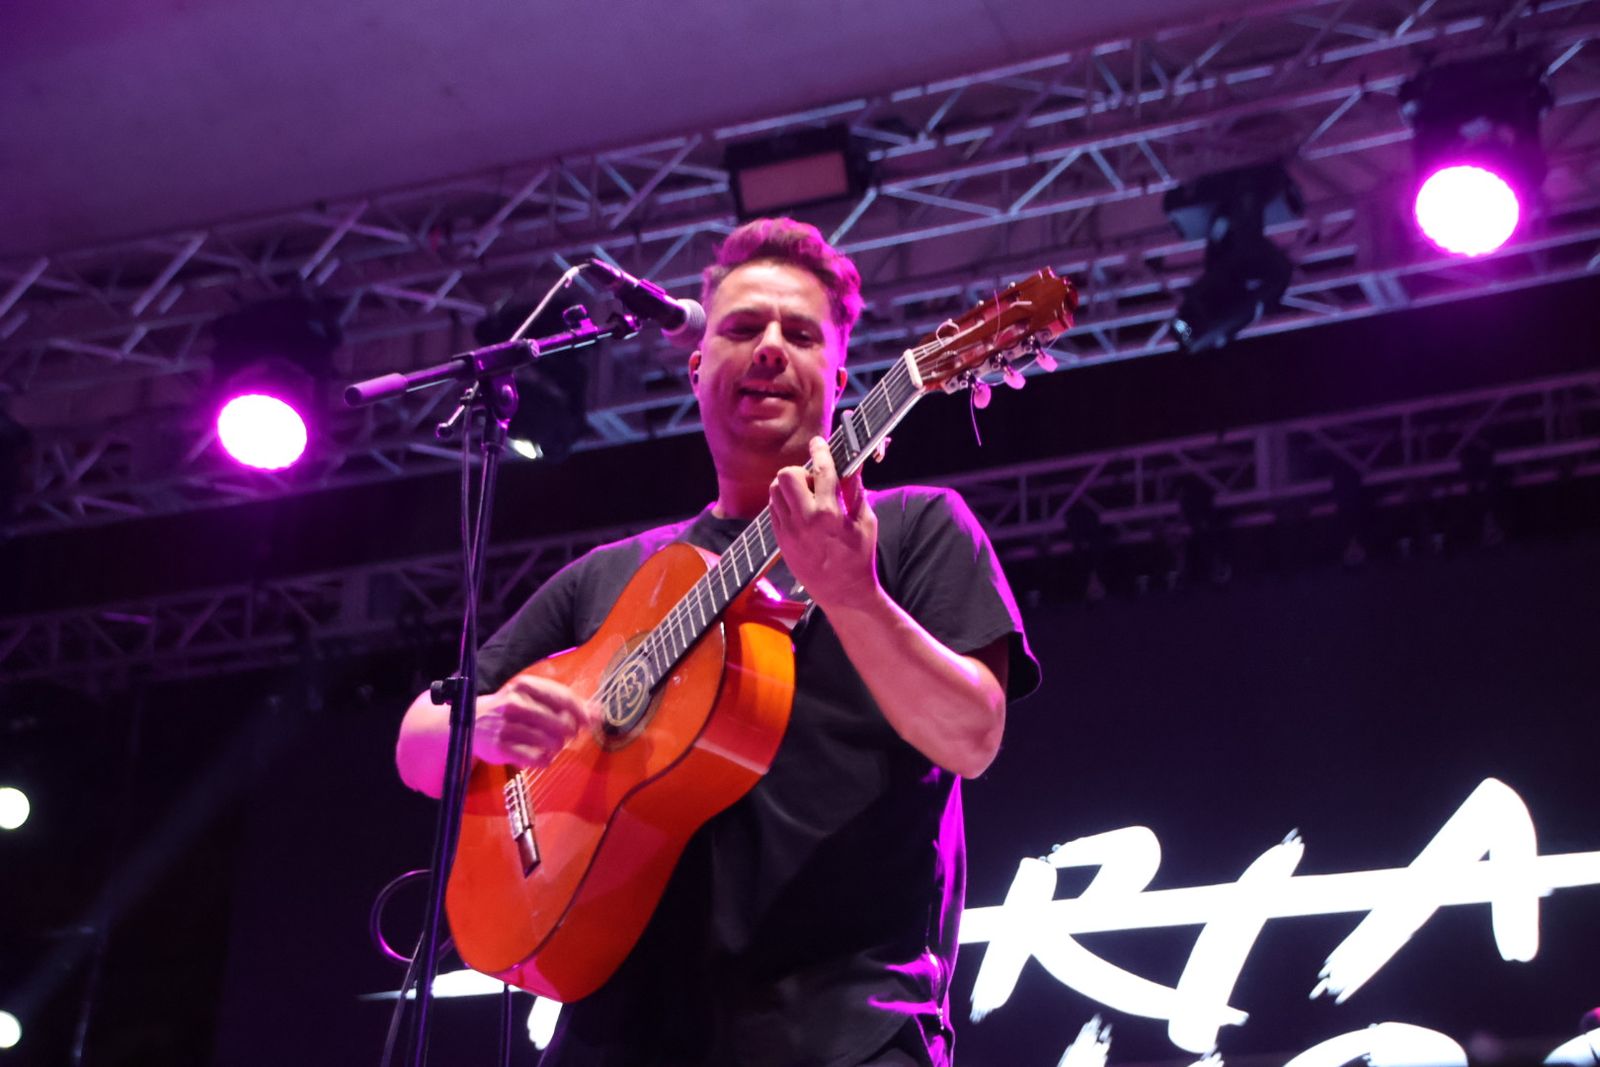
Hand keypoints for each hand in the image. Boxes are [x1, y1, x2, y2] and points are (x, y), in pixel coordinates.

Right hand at [473, 674, 598, 769]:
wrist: (471, 722)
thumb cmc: (510, 708)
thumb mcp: (532, 697)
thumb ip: (564, 702)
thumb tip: (598, 712)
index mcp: (525, 685)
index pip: (563, 698)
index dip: (581, 712)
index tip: (590, 722)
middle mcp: (514, 703)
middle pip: (560, 723)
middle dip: (569, 732)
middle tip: (566, 735)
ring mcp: (506, 726)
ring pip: (551, 742)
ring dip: (557, 747)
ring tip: (552, 745)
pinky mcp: (501, 748)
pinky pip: (537, 759)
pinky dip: (545, 761)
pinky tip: (543, 757)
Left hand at [768, 435, 880, 613]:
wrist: (843, 593)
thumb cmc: (859, 557)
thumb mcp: (865, 521)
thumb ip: (855, 490)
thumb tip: (853, 464)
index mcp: (829, 513)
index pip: (821, 470)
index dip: (820, 451)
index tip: (819, 443)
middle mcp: (804, 520)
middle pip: (786, 476)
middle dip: (799, 471)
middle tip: (814, 482)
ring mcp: (788, 531)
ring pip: (774, 490)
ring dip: (789, 487)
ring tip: (806, 497)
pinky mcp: (780, 540)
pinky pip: (773, 509)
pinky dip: (784, 503)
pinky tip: (800, 511)